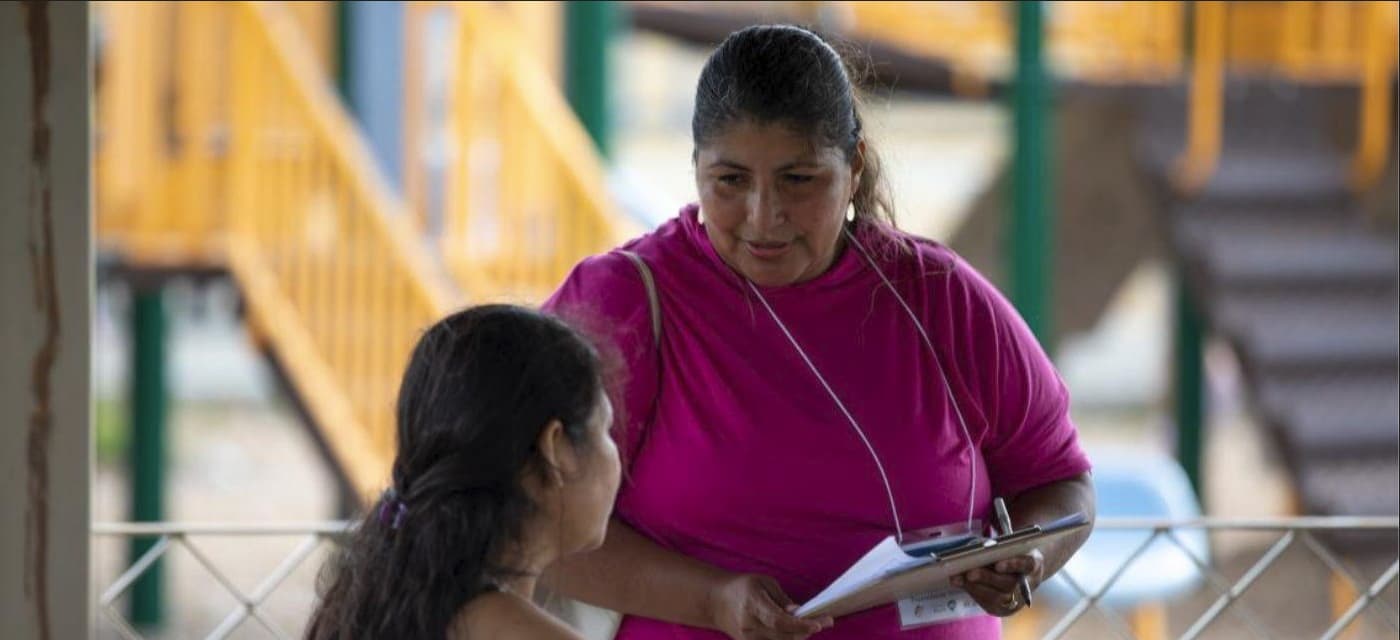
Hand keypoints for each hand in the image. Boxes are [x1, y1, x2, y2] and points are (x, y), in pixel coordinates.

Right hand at [706, 573, 833, 639]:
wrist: (716, 602)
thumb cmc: (742, 587)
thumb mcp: (763, 582)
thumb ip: (781, 598)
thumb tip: (798, 612)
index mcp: (753, 605)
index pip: (779, 621)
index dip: (800, 625)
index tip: (819, 623)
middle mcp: (750, 626)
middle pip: (784, 636)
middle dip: (807, 631)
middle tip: (826, 621)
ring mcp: (748, 639)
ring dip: (799, 636)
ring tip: (811, 624)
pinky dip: (788, 639)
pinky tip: (797, 631)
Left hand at [949, 550, 1043, 616]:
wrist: (1024, 573)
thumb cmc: (1011, 553)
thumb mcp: (1007, 544)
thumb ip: (994, 545)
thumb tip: (977, 548)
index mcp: (1033, 563)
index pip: (1027, 564)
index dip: (1013, 565)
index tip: (997, 565)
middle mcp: (1029, 583)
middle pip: (1008, 584)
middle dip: (986, 578)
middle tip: (969, 573)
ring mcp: (1018, 600)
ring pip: (997, 597)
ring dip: (975, 588)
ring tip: (957, 579)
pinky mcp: (1006, 609)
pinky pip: (989, 604)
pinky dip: (973, 592)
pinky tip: (960, 583)